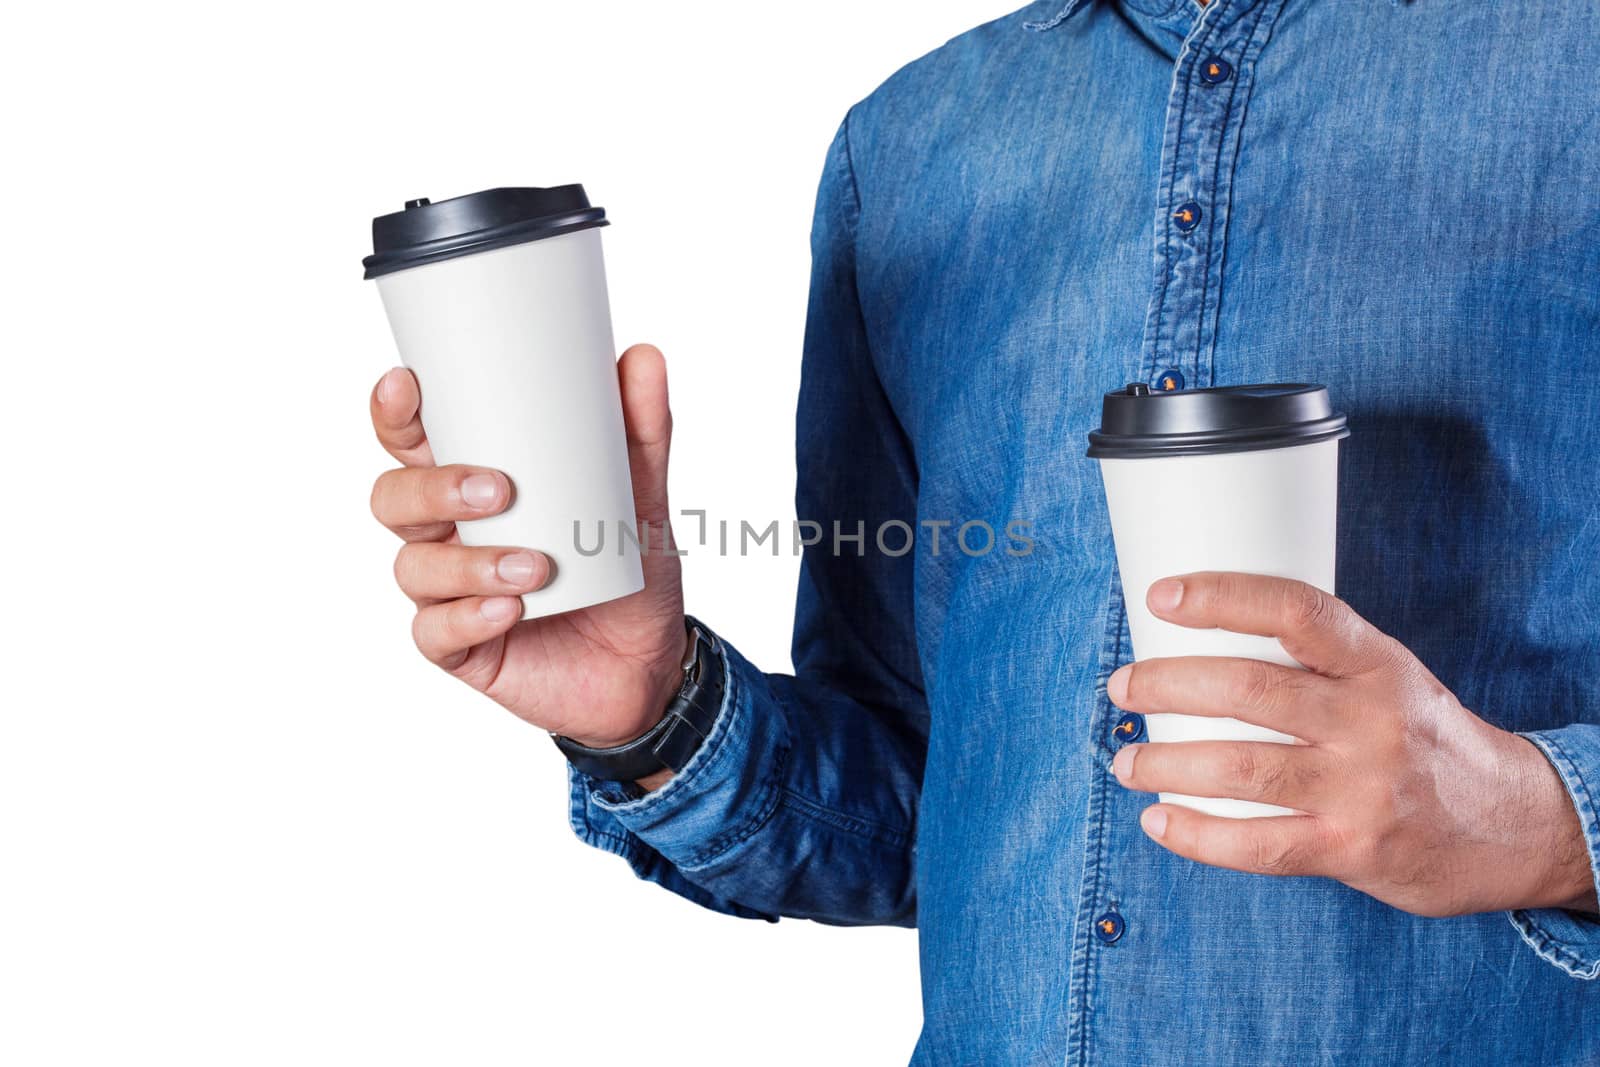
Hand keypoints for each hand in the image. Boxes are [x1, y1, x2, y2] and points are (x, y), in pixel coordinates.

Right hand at [368, 344, 686, 761]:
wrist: (651, 663)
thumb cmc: (628, 571)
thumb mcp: (643, 497)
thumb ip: (642, 432)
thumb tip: (644, 357)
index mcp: (474, 481)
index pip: (412, 440)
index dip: (395, 413)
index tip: (408, 385)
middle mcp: (450, 533)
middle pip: (394, 497)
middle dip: (433, 488)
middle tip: (499, 491)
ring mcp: (449, 592)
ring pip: (414, 565)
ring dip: (468, 563)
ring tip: (533, 568)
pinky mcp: (461, 649)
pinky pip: (436, 632)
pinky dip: (470, 617)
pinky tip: (510, 609)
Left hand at [1107, 572, 1597, 917]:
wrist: (1513, 824)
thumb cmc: (1422, 739)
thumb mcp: (1388, 678)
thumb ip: (1315, 662)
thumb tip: (1198, 643)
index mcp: (1376, 662)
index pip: (1295, 609)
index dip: (1222, 596)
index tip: (1159, 595)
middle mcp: (1370, 719)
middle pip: (1249, 690)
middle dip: (1168, 685)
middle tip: (1121, 686)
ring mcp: (1362, 788)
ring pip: (1241, 768)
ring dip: (1166, 763)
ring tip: (1125, 761)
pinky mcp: (1353, 849)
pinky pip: (1259, 844)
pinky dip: (1198, 836)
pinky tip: (1160, 822)